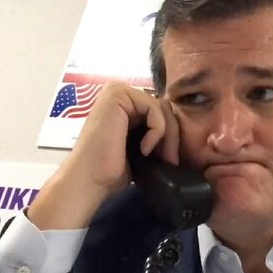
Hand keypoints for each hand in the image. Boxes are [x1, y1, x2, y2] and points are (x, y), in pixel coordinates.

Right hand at [27, 82, 180, 229]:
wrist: (89, 181)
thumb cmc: (111, 169)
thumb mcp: (142, 146)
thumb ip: (156, 131)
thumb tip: (183, 131)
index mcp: (124, 103)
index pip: (162, 110)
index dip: (170, 135)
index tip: (168, 159)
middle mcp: (119, 92)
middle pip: (164, 108)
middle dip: (171, 136)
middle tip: (169, 160)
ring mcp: (116, 91)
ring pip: (161, 108)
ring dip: (167, 136)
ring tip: (158, 157)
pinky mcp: (116, 94)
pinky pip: (154, 108)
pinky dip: (156, 130)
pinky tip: (144, 148)